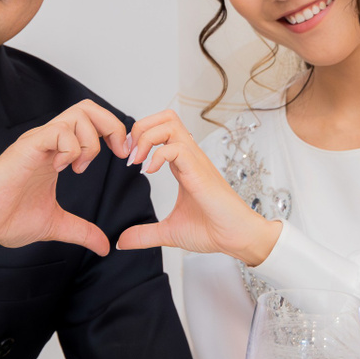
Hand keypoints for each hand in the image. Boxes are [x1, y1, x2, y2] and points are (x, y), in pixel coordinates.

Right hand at [0, 100, 129, 256]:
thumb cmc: (6, 218)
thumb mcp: (55, 225)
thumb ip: (81, 231)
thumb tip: (104, 246)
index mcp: (57, 152)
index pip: (92, 121)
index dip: (115, 133)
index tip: (122, 158)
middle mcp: (49, 141)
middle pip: (89, 108)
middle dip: (112, 126)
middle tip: (116, 153)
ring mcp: (39, 141)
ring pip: (78, 115)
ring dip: (90, 141)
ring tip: (80, 167)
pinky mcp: (28, 147)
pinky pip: (59, 131)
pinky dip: (72, 148)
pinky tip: (64, 169)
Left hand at [115, 110, 281, 265]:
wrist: (237, 238)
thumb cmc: (212, 229)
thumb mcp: (169, 231)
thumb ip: (145, 234)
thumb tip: (122, 241)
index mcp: (182, 164)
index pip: (161, 129)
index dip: (139, 137)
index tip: (128, 161)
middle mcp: (189, 157)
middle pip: (165, 117)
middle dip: (141, 128)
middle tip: (130, 154)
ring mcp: (196, 161)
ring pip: (170, 124)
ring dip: (146, 137)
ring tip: (137, 161)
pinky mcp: (199, 171)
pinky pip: (177, 148)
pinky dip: (158, 155)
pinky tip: (150, 172)